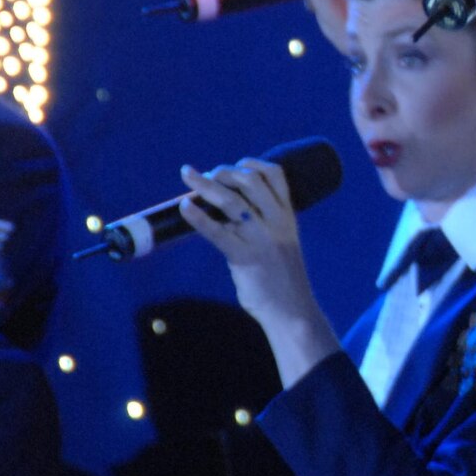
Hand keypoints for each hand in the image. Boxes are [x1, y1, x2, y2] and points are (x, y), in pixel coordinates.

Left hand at [176, 157, 340, 387]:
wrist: (291, 312)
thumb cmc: (281, 278)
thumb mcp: (281, 242)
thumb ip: (261, 224)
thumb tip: (225, 209)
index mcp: (288, 216)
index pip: (275, 174)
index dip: (251, 163)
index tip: (234, 166)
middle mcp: (277, 223)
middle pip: (250, 181)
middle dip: (223, 171)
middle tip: (204, 175)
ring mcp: (261, 240)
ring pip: (232, 202)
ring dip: (206, 185)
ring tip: (187, 175)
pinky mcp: (245, 259)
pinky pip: (218, 233)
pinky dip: (198, 217)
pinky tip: (184, 207)